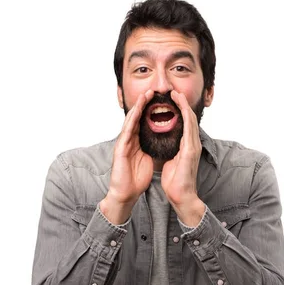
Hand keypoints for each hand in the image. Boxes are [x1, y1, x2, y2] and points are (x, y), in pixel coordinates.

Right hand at [100, 90, 153, 223]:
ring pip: (131, 121)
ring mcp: (123, 144)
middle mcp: (129, 141)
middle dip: (144, 104)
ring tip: (144, 95)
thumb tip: (163, 141)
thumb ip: (153, 149)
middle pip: (137, 118)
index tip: (161, 101)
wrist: (126, 194)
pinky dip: (131, 121)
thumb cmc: (136, 180)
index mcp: (137, 143)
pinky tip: (136, 112)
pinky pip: (126, 132)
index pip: (145, 123)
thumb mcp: (149, 160)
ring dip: (137, 108)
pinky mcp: (120, 150)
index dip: (152, 111)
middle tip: (152, 91)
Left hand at [161, 90, 204, 225]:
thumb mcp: (171, 162)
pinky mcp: (190, 151)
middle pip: (189, 118)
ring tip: (176, 94)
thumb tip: (164, 145)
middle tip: (174, 91)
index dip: (179, 111)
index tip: (172, 101)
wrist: (182, 197)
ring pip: (190, 120)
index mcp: (187, 147)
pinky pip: (188, 128)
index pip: (185, 124)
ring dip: (184, 105)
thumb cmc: (176, 183)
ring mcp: (193, 147)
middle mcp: (193, 144)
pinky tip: (180, 106)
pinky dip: (185, 115)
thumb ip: (171, 152)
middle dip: (182, 104)